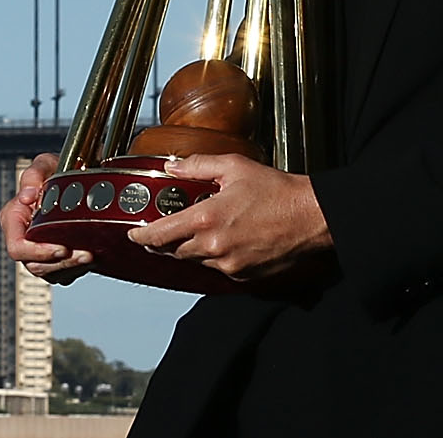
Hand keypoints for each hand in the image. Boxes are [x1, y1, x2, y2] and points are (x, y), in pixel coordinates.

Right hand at [0, 153, 91, 283]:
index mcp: (13, 218)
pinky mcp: (54, 260)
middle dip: (61, 263)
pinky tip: (92, 257)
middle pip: (35, 265)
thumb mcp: (45, 164)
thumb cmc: (55, 170)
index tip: (62, 248)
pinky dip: (77, 269)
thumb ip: (33, 175)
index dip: (38, 252)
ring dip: (72, 268)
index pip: (17, 247)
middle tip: (85, 254)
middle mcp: (23, 239)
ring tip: (91, 255)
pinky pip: (63, 274)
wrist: (74, 178)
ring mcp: (38, 252)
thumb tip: (26, 196)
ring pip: (50, 273)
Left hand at [122, 154, 332, 281]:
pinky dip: (214, 257)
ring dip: (192, 248)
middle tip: (164, 231)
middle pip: (175, 251)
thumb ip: (198, 166)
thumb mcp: (234, 167)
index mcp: (206, 218)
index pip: (160, 235)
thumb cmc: (276, 191)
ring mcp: (229, 265)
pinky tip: (224, 240)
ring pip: (196, 261)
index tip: (133, 235)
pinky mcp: (243, 276)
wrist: (309, 217)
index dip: (142, 237)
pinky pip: (218, 269)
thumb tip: (173, 166)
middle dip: (167, 242)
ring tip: (201, 231)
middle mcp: (214, 246)